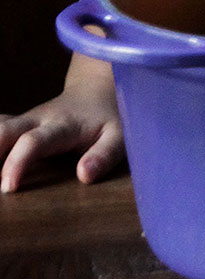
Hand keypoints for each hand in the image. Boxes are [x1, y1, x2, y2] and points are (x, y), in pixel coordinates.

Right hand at [0, 68, 123, 192]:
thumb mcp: (119, 136)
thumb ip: (103, 156)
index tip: (7, 188)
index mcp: (62, 125)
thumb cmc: (110, 117)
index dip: (17, 163)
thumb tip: (84, 176)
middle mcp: (37, 120)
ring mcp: (24, 121)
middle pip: (3, 131)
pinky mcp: (17, 125)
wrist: (97, 90)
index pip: (33, 142)